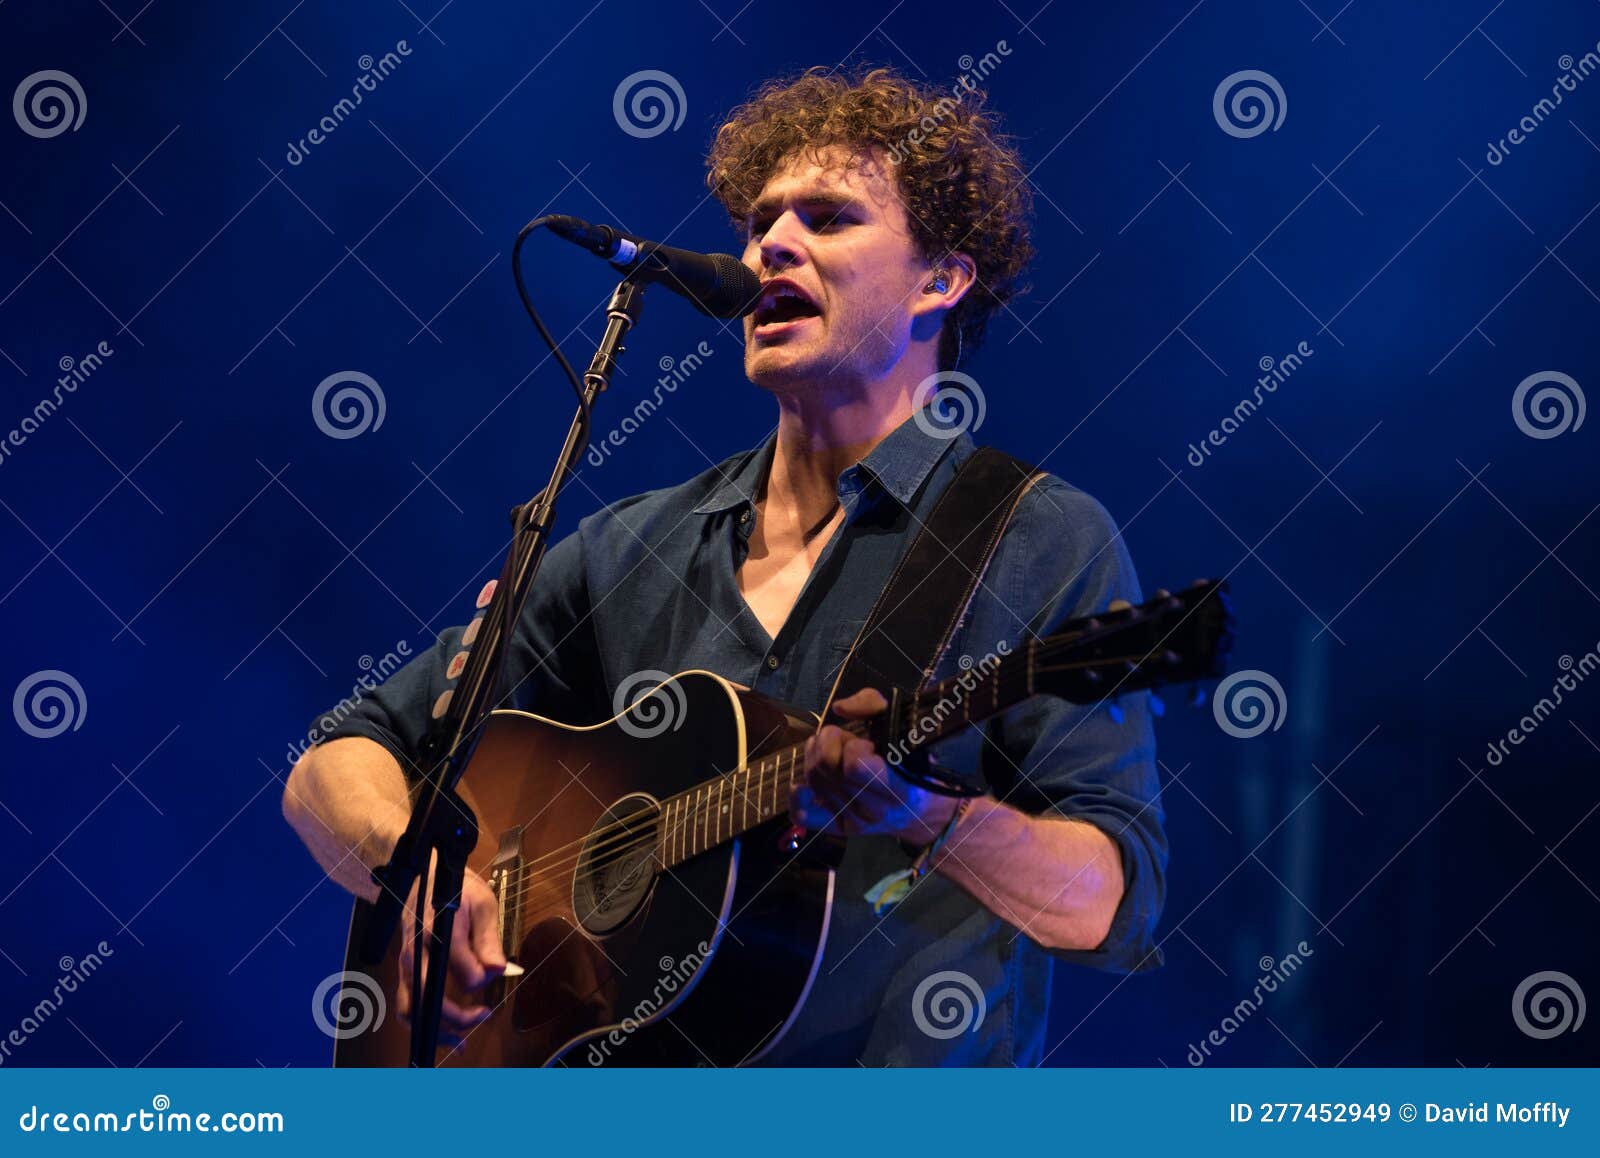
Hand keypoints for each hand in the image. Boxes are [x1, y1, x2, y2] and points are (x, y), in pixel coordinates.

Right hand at [395, 856, 506, 1046]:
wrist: (424, 878)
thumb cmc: (456, 890)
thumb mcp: (481, 904)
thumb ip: (488, 939)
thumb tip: (498, 970)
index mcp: (437, 931)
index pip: (460, 966)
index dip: (481, 978)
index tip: (497, 973)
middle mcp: (415, 952)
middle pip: (427, 998)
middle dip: (457, 1016)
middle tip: (484, 1014)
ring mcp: (405, 966)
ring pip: (411, 1010)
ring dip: (437, 1030)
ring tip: (462, 1042)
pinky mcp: (404, 975)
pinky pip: (407, 1009)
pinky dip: (425, 1027)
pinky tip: (447, 1037)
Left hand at [790, 688, 958, 842]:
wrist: (915, 810)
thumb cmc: (907, 763)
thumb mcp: (898, 724)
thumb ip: (872, 704)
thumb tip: (839, 708)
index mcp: (896, 786)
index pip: (854, 766)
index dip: (852, 746)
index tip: (865, 744)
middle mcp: (875, 810)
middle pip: (826, 767)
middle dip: (830, 742)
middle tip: (845, 741)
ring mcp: (855, 822)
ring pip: (813, 780)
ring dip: (815, 757)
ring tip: (832, 754)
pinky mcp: (838, 829)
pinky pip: (804, 815)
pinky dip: (799, 796)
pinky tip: (805, 784)